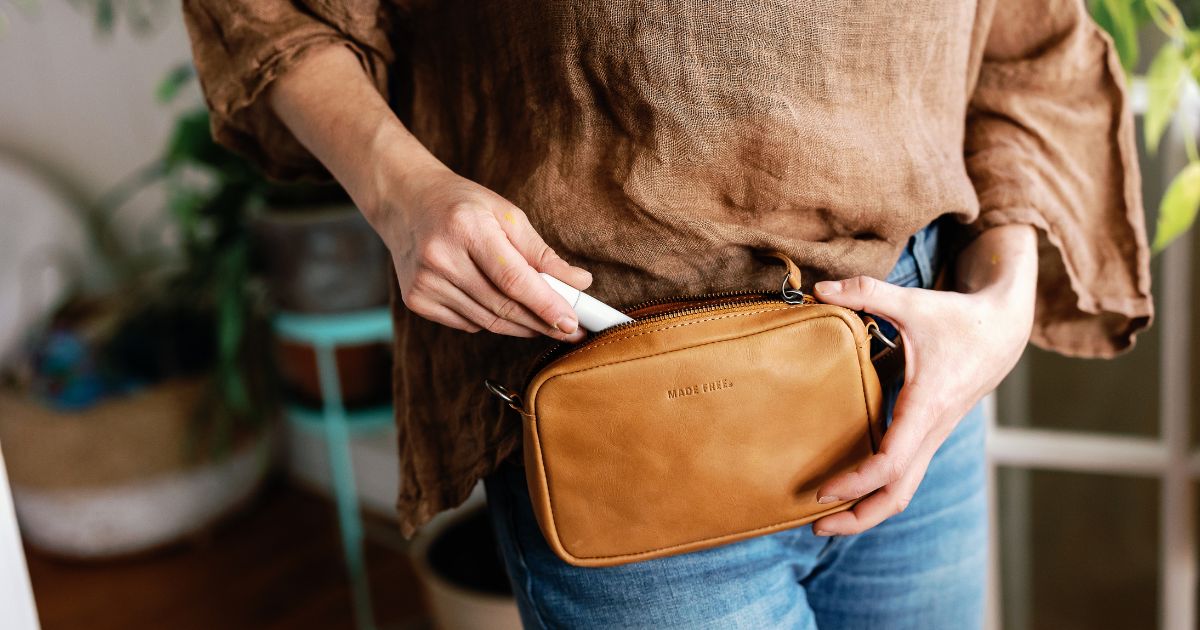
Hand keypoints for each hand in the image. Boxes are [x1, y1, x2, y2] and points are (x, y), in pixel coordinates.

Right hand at [371, 163, 592, 341]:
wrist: (405, 201)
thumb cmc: (462, 204)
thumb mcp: (506, 214)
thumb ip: (541, 252)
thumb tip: (579, 283)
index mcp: (466, 228)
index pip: (513, 279)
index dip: (545, 304)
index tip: (572, 323)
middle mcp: (440, 257)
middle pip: (501, 305)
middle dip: (541, 322)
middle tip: (569, 330)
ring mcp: (424, 282)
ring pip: (486, 321)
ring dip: (521, 327)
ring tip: (545, 323)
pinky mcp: (416, 300)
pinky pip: (467, 324)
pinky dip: (491, 321)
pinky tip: (502, 309)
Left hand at [807, 224, 1037, 535]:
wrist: (1005, 328)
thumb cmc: (960, 318)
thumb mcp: (913, 303)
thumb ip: (865, 293)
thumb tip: (819, 287)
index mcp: (926, 406)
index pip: (891, 462)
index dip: (856, 481)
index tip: (822, 490)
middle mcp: (932, 430)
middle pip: (899, 494)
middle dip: (859, 517)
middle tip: (815, 526)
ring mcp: (933, 436)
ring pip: (904, 489)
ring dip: (868, 509)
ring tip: (825, 519)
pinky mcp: (930, 433)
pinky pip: (905, 473)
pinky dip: (878, 489)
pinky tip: (849, 489)